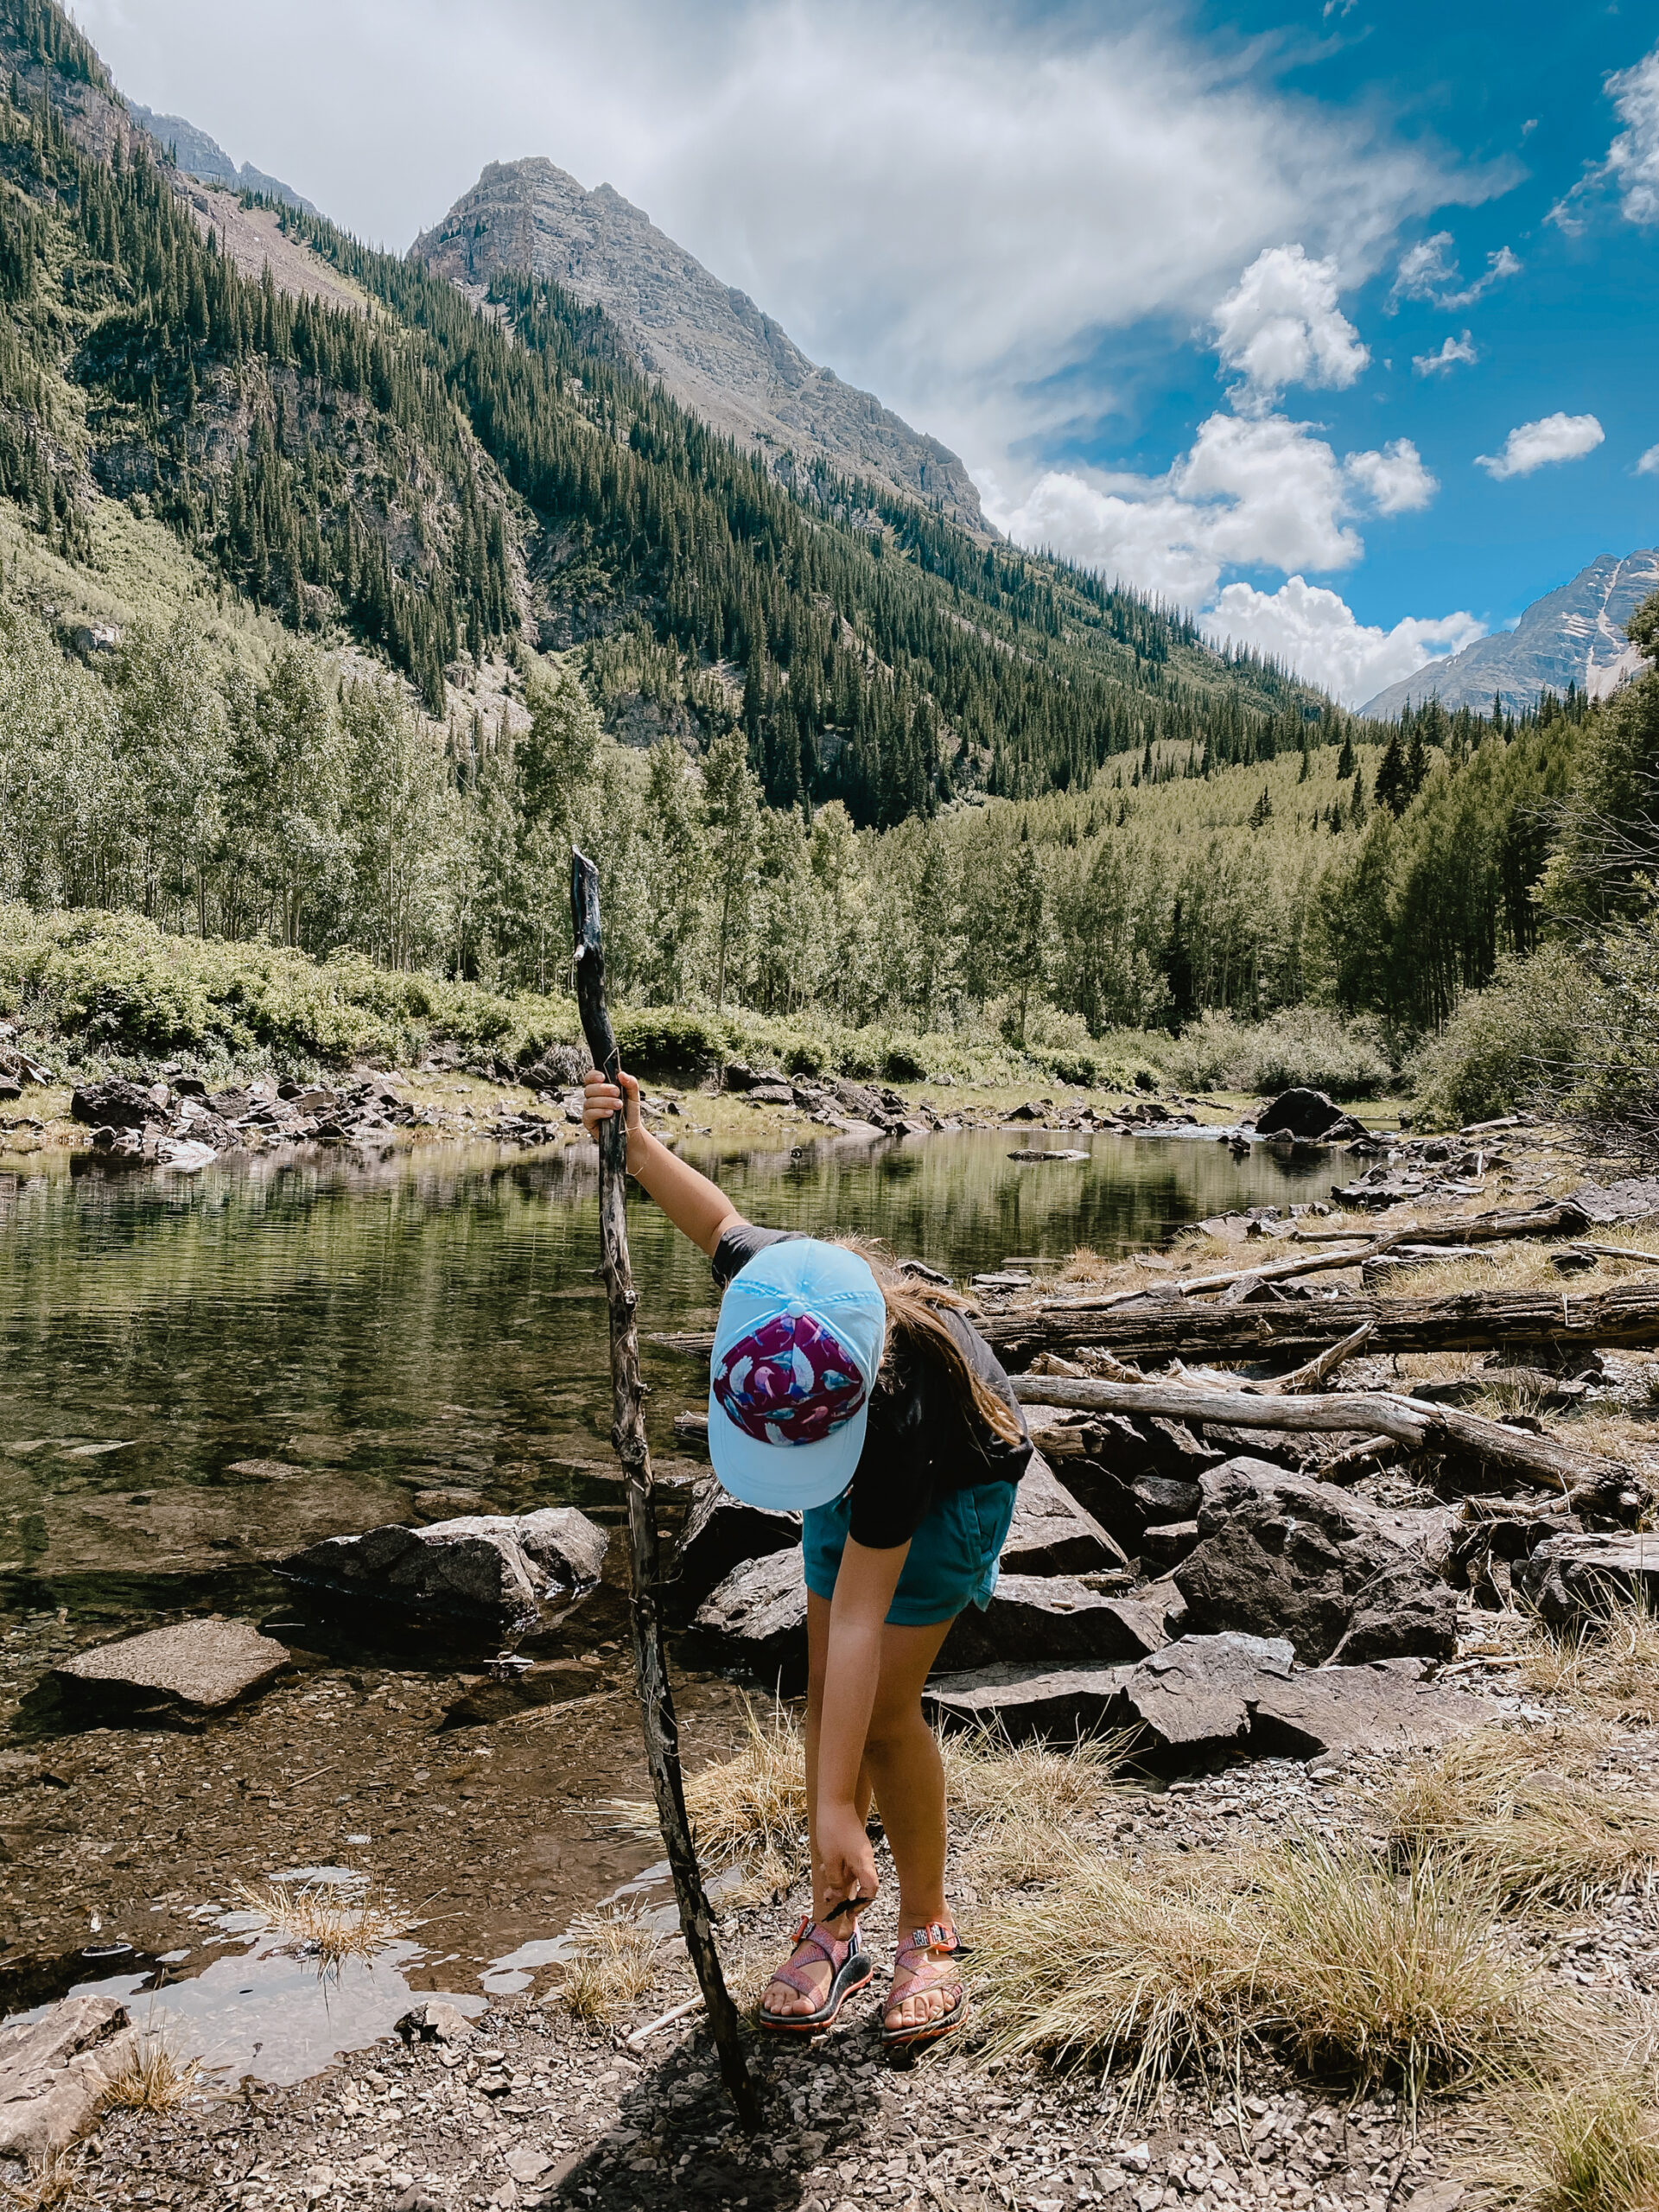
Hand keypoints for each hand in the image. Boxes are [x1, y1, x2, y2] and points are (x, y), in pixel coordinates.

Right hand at [582, 1067, 641, 1146]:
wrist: (632, 1130)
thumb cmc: (630, 1112)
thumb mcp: (634, 1096)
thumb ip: (630, 1083)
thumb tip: (621, 1074)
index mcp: (601, 1088)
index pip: (590, 1077)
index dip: (593, 1075)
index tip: (603, 1077)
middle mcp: (593, 1097)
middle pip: (589, 1088)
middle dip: (603, 1089)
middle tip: (617, 1092)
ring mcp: (589, 1109)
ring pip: (590, 1101)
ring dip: (605, 1101)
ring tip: (618, 1105)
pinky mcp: (588, 1121)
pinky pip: (589, 1113)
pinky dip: (600, 1112)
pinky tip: (610, 1113)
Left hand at [816, 1798, 877, 1924]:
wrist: (835, 1802)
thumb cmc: (833, 1829)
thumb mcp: (830, 1860)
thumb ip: (835, 1880)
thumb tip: (838, 1894)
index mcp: (863, 1863)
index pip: (871, 1890)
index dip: (862, 1903)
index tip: (849, 1911)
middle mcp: (865, 1859)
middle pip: (860, 1883)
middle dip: (844, 1893)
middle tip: (830, 1900)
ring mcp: (860, 1852)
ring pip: (851, 1873)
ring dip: (838, 1880)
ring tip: (824, 1881)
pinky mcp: (854, 1846)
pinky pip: (848, 1864)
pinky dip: (838, 1868)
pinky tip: (825, 1866)